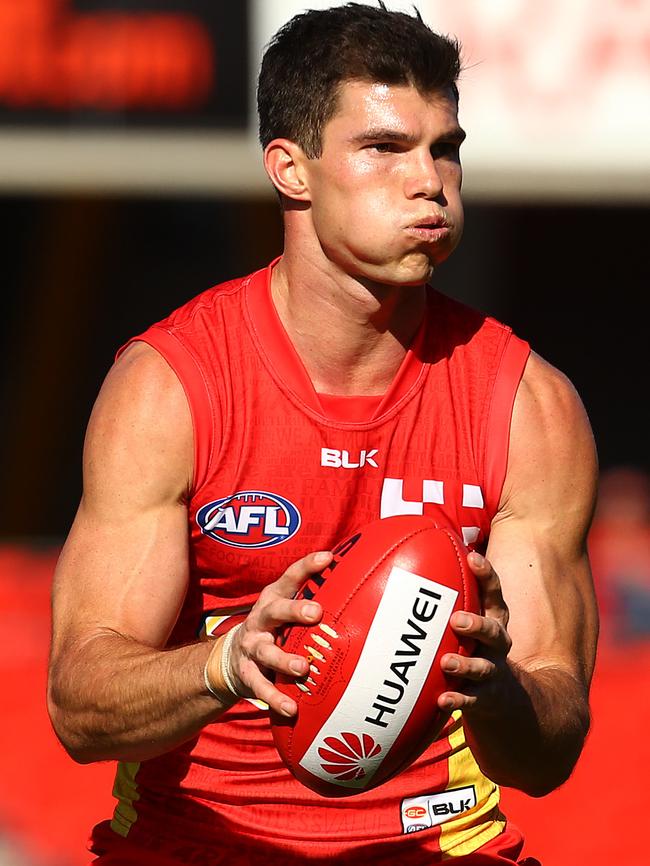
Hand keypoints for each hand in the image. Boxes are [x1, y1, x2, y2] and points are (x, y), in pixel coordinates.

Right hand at [206, 551, 331, 716]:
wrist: (230, 659)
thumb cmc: (274, 629)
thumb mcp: (285, 610)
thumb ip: (312, 601)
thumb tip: (361, 588)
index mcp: (273, 598)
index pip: (290, 577)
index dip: (307, 566)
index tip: (328, 557)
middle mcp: (260, 619)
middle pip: (275, 611)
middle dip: (294, 610)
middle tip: (316, 613)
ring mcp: (252, 647)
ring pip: (267, 653)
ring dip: (285, 660)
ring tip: (303, 668)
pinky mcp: (247, 674)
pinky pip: (260, 688)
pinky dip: (275, 698)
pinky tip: (291, 708)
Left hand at [437, 551, 511, 713]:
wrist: (504, 697)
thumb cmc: (473, 646)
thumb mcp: (469, 622)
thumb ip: (446, 600)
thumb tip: (405, 565)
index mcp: (493, 619)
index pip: (494, 593)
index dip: (486, 574)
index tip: (472, 557)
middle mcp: (497, 643)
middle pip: (493, 631)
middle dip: (476, 624)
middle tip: (456, 620)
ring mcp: (492, 671)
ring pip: (482, 667)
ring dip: (465, 665)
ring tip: (446, 662)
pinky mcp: (485, 698)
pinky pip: (472, 700)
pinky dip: (458, 700)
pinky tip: (442, 700)